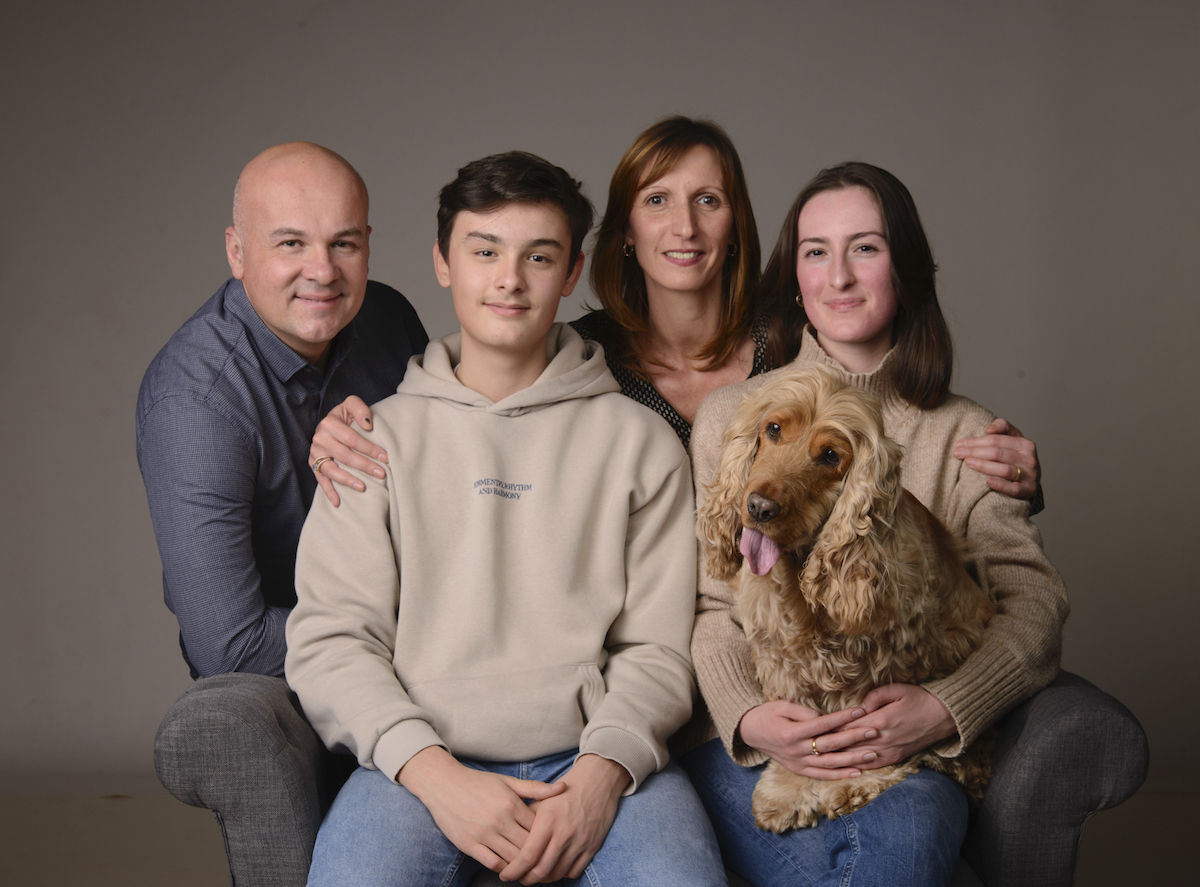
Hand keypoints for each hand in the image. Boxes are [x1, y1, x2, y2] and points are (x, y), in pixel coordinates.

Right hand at [310, 396, 389, 506]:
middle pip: (344, 455)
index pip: (353, 439)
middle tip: (381, 473)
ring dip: (348, 480)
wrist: (329, 423)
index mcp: (330, 423)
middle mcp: (320, 438)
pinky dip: (328, 491)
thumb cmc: (345, 416)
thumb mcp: (351, 405)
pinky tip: (338, 502)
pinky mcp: (313, 464)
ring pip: (331, 470)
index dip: (370, 449)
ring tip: (363, 487)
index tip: (385, 457)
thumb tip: (368, 425)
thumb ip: (360, 409)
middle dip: (364, 465)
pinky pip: (320, 480)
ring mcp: (315, 453)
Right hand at [398, 747, 565, 871]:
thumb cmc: (478, 783)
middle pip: (528, 845)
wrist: (444, 785)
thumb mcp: (508, 782)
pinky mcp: (469, 845)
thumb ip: (535, 788)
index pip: (538, 827)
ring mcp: (483, 834)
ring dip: (523, 865)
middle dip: (539, 854)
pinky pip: (493, 863)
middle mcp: (499, 820)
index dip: (548, 836)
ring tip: (532, 868)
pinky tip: (510, 868)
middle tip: (547, 860)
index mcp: (511, 804)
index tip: (553, 841)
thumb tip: (563, 788)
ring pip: (513, 858)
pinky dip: (504, 869)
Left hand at [498, 754, 629, 883]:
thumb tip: (513, 839)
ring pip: (557, 874)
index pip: (527, 856)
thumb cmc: (567, 789)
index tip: (505, 874)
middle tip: (519, 877)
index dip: (514, 870)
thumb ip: (527, 820)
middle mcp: (564, 834)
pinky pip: (574, 872)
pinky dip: (562, 874)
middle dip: (526, 879)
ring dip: (543, 878)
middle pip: (541, 871)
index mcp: (547, 821)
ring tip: (535, 873)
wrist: (597, 780)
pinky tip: (555, 866)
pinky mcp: (592, 846)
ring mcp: (580, 842)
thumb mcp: (543, 799)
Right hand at [738, 700, 880, 779]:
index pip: (823, 724)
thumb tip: (823, 717)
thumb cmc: (767, 714)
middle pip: (831, 745)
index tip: (861, 711)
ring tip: (873, 754)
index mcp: (792, 733)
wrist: (749, 732)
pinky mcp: (799, 770)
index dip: (843, 717)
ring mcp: (798, 763)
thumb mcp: (781, 706)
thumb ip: (802, 711)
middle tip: (874, 731)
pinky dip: (840, 775)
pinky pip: (822, 775)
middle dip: (855, 738)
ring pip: (830, 763)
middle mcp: (796, 750)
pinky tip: (856, 772)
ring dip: (853, 760)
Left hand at [824, 684, 956, 769]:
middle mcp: (883, 739)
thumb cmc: (920, 699)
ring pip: (858, 756)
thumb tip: (859, 706)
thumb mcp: (897, 689)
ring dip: (840, 756)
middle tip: (810, 743)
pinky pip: (872, 765)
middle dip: (830, 744)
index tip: (814, 727)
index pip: (848, 726)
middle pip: (849, 743)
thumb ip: (874, 696)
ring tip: (820, 755)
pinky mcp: (896, 758)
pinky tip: (844, 765)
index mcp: (881, 720)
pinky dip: (857, 765)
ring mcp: (890, 751)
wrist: (944, 716)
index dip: (830, 727)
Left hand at [954, 418, 1039, 499]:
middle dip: (975, 452)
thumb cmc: (1016, 457)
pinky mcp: (1029, 490)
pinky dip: (1000, 485)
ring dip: (983, 466)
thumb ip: (1003, 427)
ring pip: (1005, 469)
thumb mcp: (1013, 439)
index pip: (996, 440)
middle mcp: (1029, 459)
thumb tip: (988, 429)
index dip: (976, 441)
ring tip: (967, 463)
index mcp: (1025, 444)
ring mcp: (1030, 475)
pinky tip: (987, 481)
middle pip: (998, 453)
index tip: (960, 443)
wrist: (1030, 481)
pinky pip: (1014, 489)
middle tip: (957, 453)